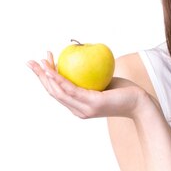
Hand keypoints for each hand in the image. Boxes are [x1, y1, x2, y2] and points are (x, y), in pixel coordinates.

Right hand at [27, 51, 154, 119]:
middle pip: (53, 92)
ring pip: (58, 91)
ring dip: (46, 76)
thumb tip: (80, 59)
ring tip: (40, 62)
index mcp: (78, 107)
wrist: (140, 103)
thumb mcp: (102, 83)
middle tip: (31, 61)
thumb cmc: (123, 91)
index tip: (40, 64)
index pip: (57, 92)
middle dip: (39, 76)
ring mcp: (84, 108)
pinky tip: (53, 70)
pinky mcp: (92, 103)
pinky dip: (59, 80)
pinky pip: (71, 90)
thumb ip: (90, 77)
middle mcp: (78, 110)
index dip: (45, 78)